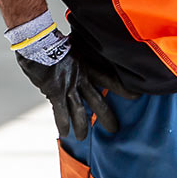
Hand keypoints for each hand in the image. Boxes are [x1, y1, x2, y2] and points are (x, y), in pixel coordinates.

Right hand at [9, 17, 134, 140]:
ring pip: (80, 110)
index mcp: (89, 65)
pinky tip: (65, 134)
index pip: (111, 79)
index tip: (136, 96)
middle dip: (106, 116)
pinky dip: (63, 123)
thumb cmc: (56, 39)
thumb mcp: (77, 43)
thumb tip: (87, 53)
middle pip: (98, 100)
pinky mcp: (56, 91)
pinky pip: (61, 111)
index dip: (123, 89)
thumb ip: (83, 53)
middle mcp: (82, 77)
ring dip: (82, 125)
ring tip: (83, 138)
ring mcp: (69, 85)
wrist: (40, 41)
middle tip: (114, 129)